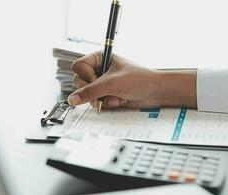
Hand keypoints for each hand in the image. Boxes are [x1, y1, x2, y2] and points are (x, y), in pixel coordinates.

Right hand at [67, 52, 197, 108]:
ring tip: (116, 97)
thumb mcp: (111, 83)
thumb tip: (72, 99)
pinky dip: (108, 104)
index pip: (78, 67)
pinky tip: (119, 100)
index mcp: (99, 58)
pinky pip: (97, 102)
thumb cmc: (139, 80)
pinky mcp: (107, 95)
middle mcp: (99, 70)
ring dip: (102, 99)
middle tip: (103, 94)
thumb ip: (90, 92)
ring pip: (88, 95)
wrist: (155, 92)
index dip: (86, 76)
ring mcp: (103, 83)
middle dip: (94, 92)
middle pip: (80, 82)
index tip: (96, 82)